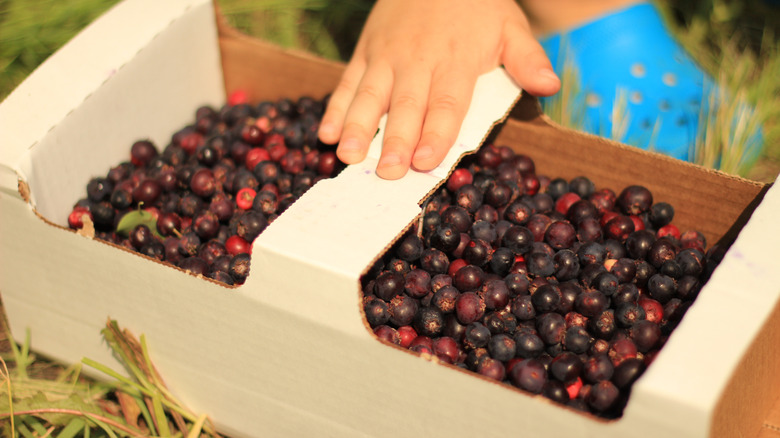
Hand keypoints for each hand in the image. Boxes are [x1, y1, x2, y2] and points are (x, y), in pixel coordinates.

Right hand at [317, 0, 560, 179]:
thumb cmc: (475, 5)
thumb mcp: (509, 25)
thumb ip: (527, 59)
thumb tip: (549, 86)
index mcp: (455, 61)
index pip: (446, 104)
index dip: (436, 134)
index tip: (426, 162)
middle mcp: (417, 61)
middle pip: (406, 106)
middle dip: (396, 140)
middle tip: (388, 172)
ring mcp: (386, 57)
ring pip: (369, 96)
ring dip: (358, 128)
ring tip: (349, 156)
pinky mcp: (365, 52)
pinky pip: (348, 82)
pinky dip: (336, 108)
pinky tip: (327, 134)